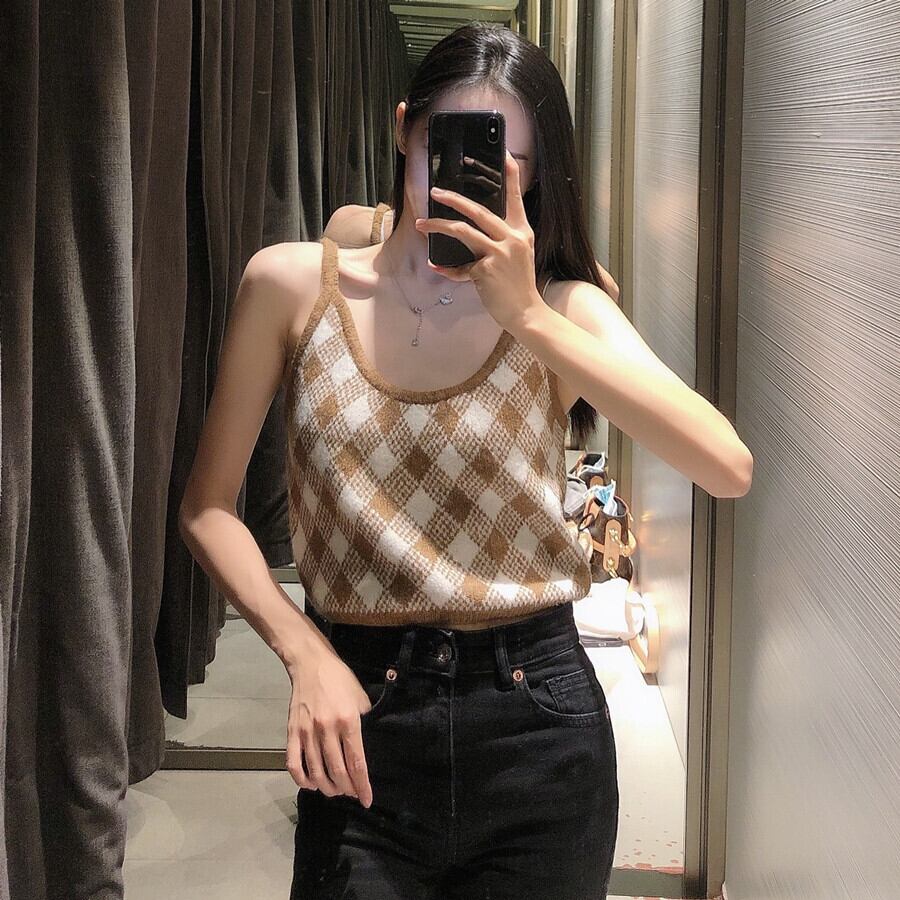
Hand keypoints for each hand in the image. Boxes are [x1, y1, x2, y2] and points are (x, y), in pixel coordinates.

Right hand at [284, 646, 374, 807]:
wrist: (311, 664)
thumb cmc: (340, 679)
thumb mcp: (361, 698)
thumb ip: (364, 723)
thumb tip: (367, 749)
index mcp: (348, 720)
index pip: (356, 762)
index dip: (362, 785)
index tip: (366, 800)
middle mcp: (327, 729)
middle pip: (337, 772)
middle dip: (347, 789)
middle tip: (352, 793)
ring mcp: (306, 732)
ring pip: (316, 772)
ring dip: (327, 788)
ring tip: (335, 790)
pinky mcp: (292, 732)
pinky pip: (294, 764)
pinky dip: (302, 780)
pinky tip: (311, 784)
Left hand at [414, 150, 541, 332]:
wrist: (526, 314)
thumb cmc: (517, 286)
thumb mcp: (516, 258)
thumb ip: (498, 242)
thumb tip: (469, 233)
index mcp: (521, 232)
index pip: (515, 198)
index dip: (510, 175)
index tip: (503, 155)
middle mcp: (512, 238)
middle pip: (478, 210)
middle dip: (453, 199)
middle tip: (435, 192)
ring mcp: (499, 254)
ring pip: (463, 231)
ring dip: (438, 226)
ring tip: (422, 224)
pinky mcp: (486, 270)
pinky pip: (459, 267)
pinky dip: (446, 268)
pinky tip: (435, 265)